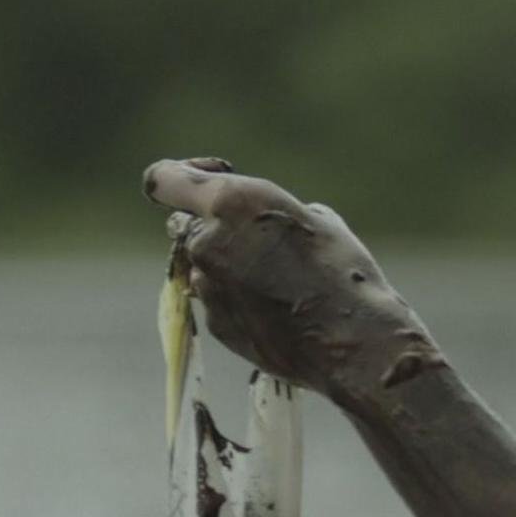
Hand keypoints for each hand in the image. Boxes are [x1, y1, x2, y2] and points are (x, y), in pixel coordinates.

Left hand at [143, 158, 444, 403]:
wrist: (352, 340)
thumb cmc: (344, 270)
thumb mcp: (314, 219)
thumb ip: (268, 215)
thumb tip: (258, 224)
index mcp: (230, 202)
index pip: (163, 179)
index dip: (180, 176)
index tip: (211, 179)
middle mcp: (206, 242)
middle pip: (183, 224)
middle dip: (211, 226)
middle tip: (257, 239)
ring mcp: (207, 286)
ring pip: (203, 265)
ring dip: (228, 265)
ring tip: (279, 281)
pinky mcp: (215, 322)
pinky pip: (218, 299)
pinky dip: (238, 299)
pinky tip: (279, 309)